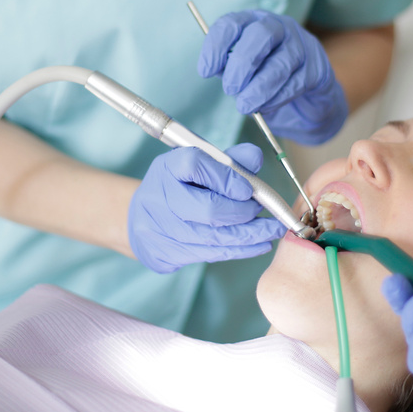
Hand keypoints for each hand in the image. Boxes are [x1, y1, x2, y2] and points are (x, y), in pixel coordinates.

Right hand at [128, 143, 285, 273]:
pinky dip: (239, 250)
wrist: (140, 218)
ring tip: (272, 230)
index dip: (226, 178)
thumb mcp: (200, 166)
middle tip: (260, 209)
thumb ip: (229, 160)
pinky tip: (258, 245)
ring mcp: (158, 229)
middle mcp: (158, 196)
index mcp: (167, 167)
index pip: (196, 165)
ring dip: (249, 235)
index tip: (248, 189)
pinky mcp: (162, 254)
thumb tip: (254, 157)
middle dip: (242, 212)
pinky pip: (209, 254)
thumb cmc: (179, 187)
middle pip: (208, 208)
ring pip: (213, 237)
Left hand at [198, 10, 347, 144]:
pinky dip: (277, 97)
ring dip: (260, 87)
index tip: (206, 71)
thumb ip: (229, 68)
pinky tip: (266, 107)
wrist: (307, 98)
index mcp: (252, 22)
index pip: (231, 23)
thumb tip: (214, 70)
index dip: (216, 46)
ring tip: (245, 106)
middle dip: (242, 63)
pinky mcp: (317, 68)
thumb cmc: (266, 78)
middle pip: (261, 34)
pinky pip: (296, 82)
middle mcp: (278, 27)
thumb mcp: (242, 71)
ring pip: (281, 62)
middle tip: (230, 89)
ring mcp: (301, 45)